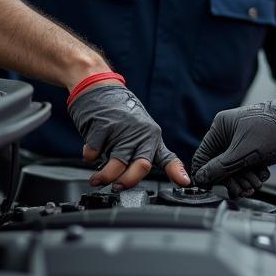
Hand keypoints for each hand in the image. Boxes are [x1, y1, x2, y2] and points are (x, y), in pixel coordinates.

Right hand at [68, 83, 189, 189]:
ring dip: (104, 177)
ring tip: (97, 180)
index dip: (176, 171)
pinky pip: (94, 153)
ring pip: (116, 165)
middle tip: (117, 187)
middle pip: (141, 167)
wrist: (99, 88)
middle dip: (127, 182)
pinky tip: (92, 149)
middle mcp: (140, 134)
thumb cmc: (119, 114)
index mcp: (152, 137)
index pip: (167, 158)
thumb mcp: (137, 132)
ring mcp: (122, 130)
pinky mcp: (103, 127)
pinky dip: (90, 155)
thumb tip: (130, 182)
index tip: (184, 182)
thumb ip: (138, 155)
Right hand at [191, 96, 275, 197]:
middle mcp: (227, 136)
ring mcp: (240, 144)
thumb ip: (220, 167)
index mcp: (220, 129)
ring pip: (234, 171)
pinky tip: (262, 173)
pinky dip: (254, 174)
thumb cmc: (270, 129)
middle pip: (219, 167)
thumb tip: (201, 177)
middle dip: (232, 180)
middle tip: (241, 189)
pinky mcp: (252, 151)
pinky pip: (246, 169)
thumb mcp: (242, 152)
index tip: (212, 188)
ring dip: (244, 180)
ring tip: (255, 182)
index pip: (203, 156)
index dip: (206, 174)